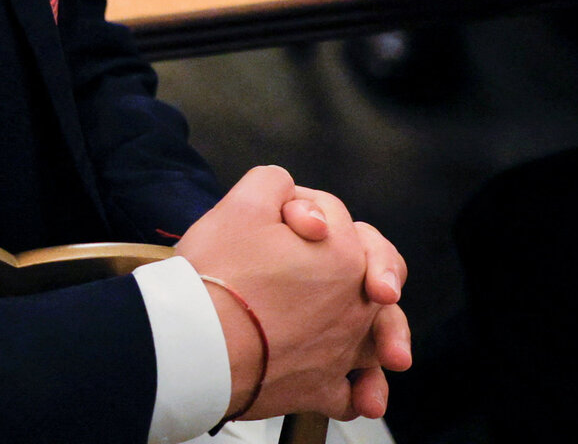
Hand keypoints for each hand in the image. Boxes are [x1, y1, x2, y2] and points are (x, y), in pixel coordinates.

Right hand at [176, 165, 409, 421]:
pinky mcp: (319, 390)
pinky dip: (358, 390)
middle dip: (366, 263)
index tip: (276, 220)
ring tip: (370, 336)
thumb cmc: (220, 272)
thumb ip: (275, 183)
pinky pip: (352, 394)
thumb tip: (292, 194)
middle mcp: (355, 306)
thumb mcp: (243, 202)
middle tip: (340, 264)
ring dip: (380, 335)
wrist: (198, 341)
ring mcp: (340, 352)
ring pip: (376, 339)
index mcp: (345, 255)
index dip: (302, 208)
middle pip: (377, 274)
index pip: (335, 215)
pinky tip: (355, 390)